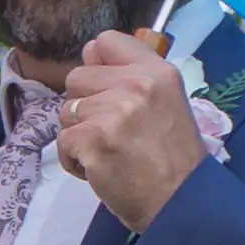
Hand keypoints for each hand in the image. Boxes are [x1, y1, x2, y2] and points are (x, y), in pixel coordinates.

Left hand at [55, 28, 207, 233]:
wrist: (181, 203)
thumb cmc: (173, 159)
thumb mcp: (167, 102)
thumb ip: (133, 77)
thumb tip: (90, 53)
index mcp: (156, 71)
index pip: (105, 41)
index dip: (98, 64)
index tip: (106, 87)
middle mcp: (135, 85)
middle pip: (77, 76)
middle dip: (85, 105)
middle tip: (111, 130)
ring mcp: (113, 112)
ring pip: (66, 110)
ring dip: (80, 134)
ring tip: (108, 152)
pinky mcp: (93, 140)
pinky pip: (63, 141)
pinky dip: (75, 161)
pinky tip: (99, 169)